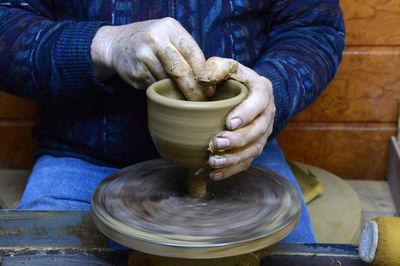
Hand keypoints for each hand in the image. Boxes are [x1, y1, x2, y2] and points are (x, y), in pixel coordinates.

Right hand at [91, 17, 212, 99]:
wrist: (117, 44)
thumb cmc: (152, 43)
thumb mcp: (169, 37)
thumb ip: (186, 53)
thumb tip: (208, 81)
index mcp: (170, 28)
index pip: (194, 54)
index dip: (204, 75)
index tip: (210, 90)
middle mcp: (156, 39)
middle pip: (180, 71)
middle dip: (193, 90)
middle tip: (200, 101)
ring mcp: (143, 56)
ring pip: (168, 82)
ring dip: (176, 91)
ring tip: (179, 94)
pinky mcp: (135, 72)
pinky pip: (155, 86)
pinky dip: (160, 89)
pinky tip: (158, 84)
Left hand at [199, 57, 275, 179]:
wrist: (246, 90)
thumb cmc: (233, 77)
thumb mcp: (226, 65)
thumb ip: (216, 67)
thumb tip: (204, 80)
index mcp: (262, 90)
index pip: (258, 103)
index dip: (246, 114)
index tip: (229, 122)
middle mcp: (267, 113)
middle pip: (258, 131)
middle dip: (237, 140)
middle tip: (216, 143)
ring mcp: (263, 132)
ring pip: (254, 150)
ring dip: (233, 159)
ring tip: (212, 162)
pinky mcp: (255, 145)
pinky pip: (247, 161)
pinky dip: (231, 170)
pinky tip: (214, 174)